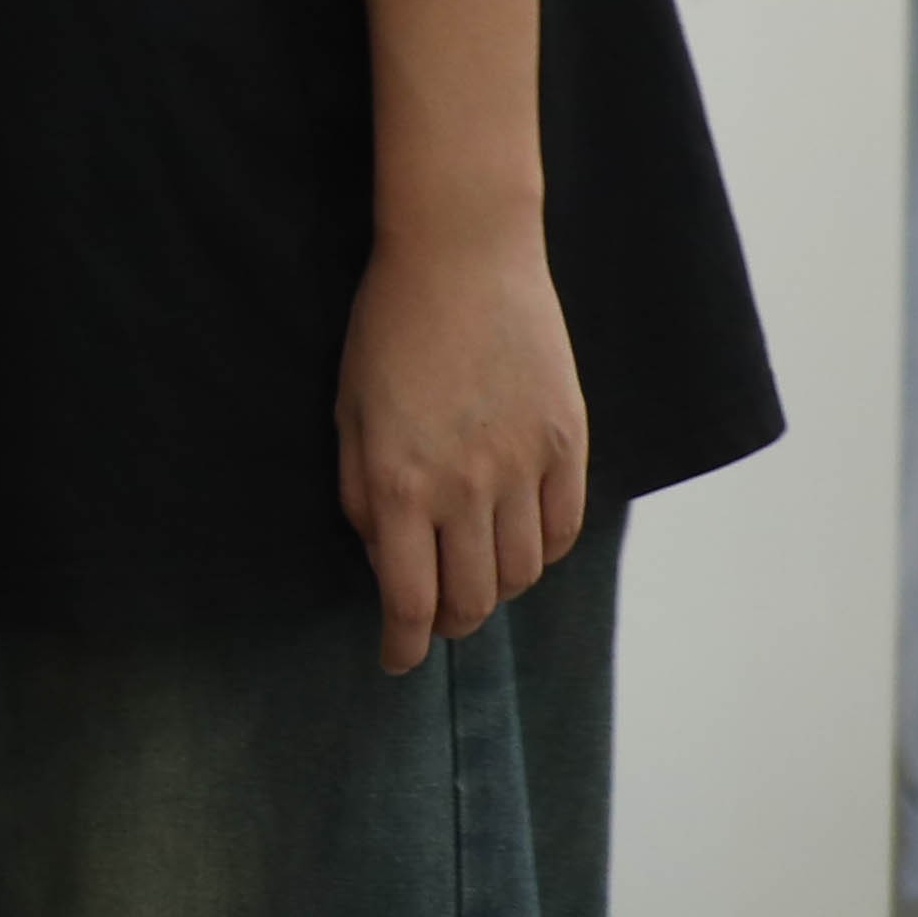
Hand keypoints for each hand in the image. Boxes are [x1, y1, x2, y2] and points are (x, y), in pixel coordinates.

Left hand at [333, 217, 585, 669]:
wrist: (462, 258)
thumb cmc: (388, 330)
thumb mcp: (348, 411)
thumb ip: (363, 493)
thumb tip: (385, 560)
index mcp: (401, 482)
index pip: (410, 599)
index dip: (402, 642)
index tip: (396, 658)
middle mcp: (467, 486)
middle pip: (473, 599)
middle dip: (449, 623)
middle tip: (434, 620)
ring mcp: (526, 467)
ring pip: (522, 573)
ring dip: (496, 590)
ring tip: (475, 579)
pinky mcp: (570, 446)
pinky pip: (563, 530)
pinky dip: (542, 553)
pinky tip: (520, 546)